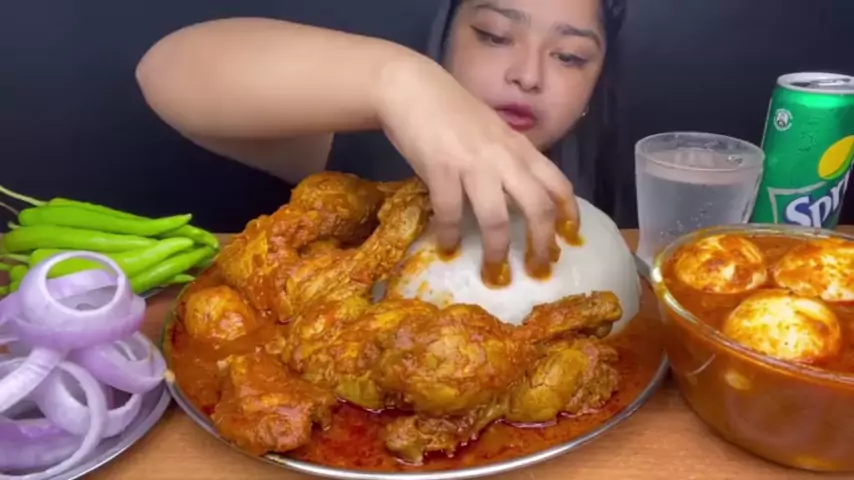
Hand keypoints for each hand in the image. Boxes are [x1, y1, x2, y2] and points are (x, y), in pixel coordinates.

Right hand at [374, 56, 577, 278]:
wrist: (411, 88)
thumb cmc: (450, 111)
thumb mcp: (492, 132)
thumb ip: (508, 158)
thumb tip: (518, 194)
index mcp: (520, 148)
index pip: (558, 183)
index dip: (569, 213)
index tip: (570, 238)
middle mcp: (505, 157)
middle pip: (538, 208)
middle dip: (541, 244)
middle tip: (537, 269)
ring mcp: (474, 164)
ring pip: (497, 218)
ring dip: (497, 251)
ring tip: (493, 273)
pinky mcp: (442, 169)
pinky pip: (451, 213)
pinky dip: (450, 235)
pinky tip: (447, 246)